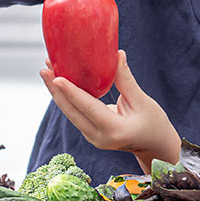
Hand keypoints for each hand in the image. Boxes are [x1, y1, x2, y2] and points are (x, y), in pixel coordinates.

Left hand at [40, 50, 180, 174]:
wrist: (154, 146)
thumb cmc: (153, 123)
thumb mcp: (142, 101)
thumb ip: (126, 79)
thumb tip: (116, 54)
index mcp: (114, 130)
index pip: (88, 107)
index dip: (71, 91)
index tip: (56, 77)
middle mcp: (98, 137)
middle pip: (71, 112)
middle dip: (55, 90)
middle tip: (44, 69)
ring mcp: (92, 137)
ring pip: (70, 113)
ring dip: (58, 93)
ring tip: (47, 71)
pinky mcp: (90, 133)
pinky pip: (75, 114)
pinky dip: (67, 98)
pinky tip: (59, 82)